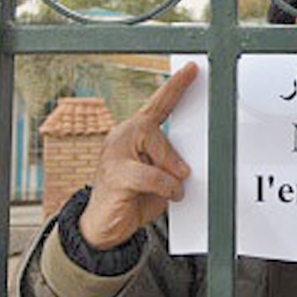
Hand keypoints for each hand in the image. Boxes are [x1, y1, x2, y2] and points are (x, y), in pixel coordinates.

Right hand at [79, 62, 197, 249]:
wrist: (104, 227)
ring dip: (169, 172)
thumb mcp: (160, 175)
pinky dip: (166, 186)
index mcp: (133, 133)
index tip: (192, 70)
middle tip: (182, 173)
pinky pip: (151, 175)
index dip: (175, 86)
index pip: (157, 104)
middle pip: (154, 128)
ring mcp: (113, 155)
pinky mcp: (115, 176)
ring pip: (153, 150)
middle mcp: (121, 137)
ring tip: (172, 187)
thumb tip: (188, 161)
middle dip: (171, 154)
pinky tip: (169, 193)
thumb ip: (171, 161)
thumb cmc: (133, 197)